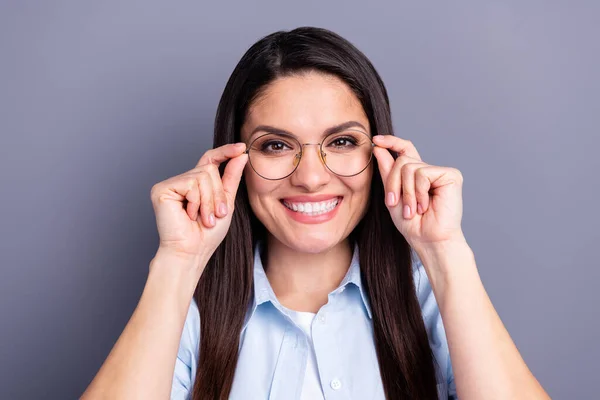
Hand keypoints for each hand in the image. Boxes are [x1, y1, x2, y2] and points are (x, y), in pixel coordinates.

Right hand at [150, 142, 247, 264]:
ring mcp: (172, 184)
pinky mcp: (162, 189)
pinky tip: (189, 215)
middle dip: (218, 194)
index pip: (211, 159)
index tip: (242, 148)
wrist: (191, 252)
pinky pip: (190, 183)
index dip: (226, 152)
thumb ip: (231, 178)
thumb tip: (241, 155)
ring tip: (204, 219)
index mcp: (197, 184)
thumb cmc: (207, 235)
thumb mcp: (226, 203)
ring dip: (209, 201)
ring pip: (202, 176)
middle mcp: (183, 180)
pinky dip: (196, 201)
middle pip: (209, 169)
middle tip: (216, 215)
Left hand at [372, 135, 465, 250]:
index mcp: (416, 175)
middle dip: (393, 183)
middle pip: (402, 160)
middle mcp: (429, 171)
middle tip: (395, 203)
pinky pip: (422, 174)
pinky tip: (425, 205)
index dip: (391, 142)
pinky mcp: (450, 175)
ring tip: (413, 209)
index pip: (405, 150)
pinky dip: (419, 192)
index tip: (375, 140)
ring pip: (409, 167)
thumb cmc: (412, 224)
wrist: (428, 240)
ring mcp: (440, 172)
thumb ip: (387, 173)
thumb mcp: (393, 196)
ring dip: (406, 192)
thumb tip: (378, 148)